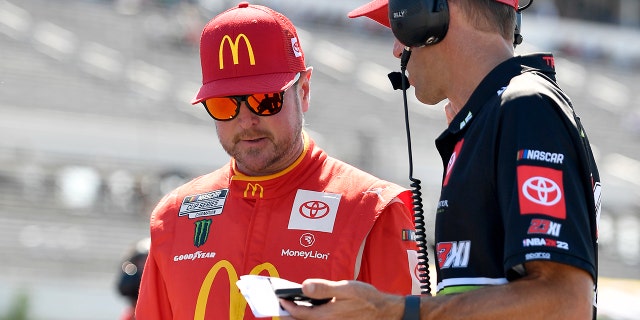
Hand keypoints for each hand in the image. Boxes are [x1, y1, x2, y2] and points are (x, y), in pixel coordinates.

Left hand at [279, 279, 403, 319]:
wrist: (384, 312)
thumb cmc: (366, 298)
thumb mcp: (346, 288)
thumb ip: (324, 288)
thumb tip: (304, 286)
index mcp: (327, 315)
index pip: (299, 313)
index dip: (287, 306)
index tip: (280, 299)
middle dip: (290, 315)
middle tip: (281, 308)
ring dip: (300, 317)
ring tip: (292, 308)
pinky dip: (311, 318)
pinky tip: (310, 310)